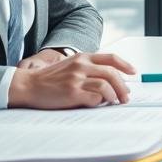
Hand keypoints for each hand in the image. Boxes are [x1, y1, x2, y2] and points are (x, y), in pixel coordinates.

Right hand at [8, 52, 136, 108]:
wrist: (28, 85)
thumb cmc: (49, 79)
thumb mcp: (70, 66)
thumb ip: (88, 69)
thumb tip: (110, 81)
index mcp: (82, 57)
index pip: (110, 58)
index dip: (125, 65)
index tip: (133, 72)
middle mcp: (81, 65)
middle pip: (112, 73)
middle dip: (123, 86)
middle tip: (126, 97)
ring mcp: (76, 79)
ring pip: (106, 86)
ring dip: (114, 96)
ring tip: (114, 102)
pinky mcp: (72, 93)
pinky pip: (94, 98)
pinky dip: (100, 102)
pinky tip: (97, 104)